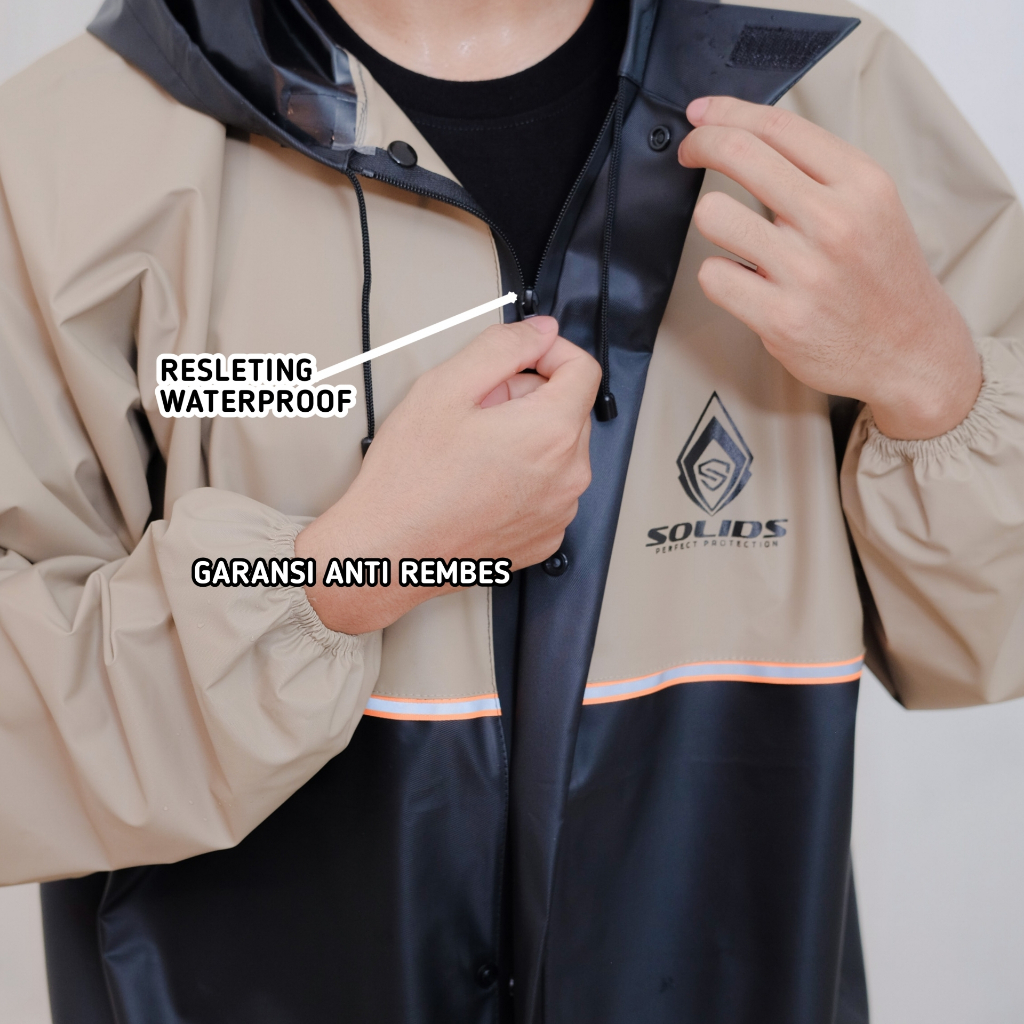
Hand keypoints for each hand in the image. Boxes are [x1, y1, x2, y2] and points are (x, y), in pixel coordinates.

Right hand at [295, 316, 599, 633]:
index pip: (584, 369)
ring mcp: (559, 512)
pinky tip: (480, 483)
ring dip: (526, 440)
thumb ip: (502, 347)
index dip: (549, 353)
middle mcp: (568, 476)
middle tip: (476, 413)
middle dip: (528, 399)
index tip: (523, 359)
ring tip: (473, 453)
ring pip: (558, 452)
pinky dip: (524, 479)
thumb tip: (538, 333)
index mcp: (551, 432)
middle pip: (568, 410)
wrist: (388, 550)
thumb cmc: (409, 481)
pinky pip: (548, 490)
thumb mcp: (445, 388)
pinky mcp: (545, 537)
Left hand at [678, 96, 980, 439]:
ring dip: (713, 220)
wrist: (912, 352)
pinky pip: (713, 275)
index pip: (778, 127)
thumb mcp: (873, 207)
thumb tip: (748, 137)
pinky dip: (718, 275)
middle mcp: (834, 222)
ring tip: (735, 237)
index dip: (727, 112)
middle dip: (701, 144)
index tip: (702, 114)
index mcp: (861, 184)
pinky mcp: (779, 318)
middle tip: (690, 152)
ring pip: (714, 215)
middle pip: (739, 155)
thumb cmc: (883, 278)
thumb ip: (819, 173)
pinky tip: (743, 282)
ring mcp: (805, 272)